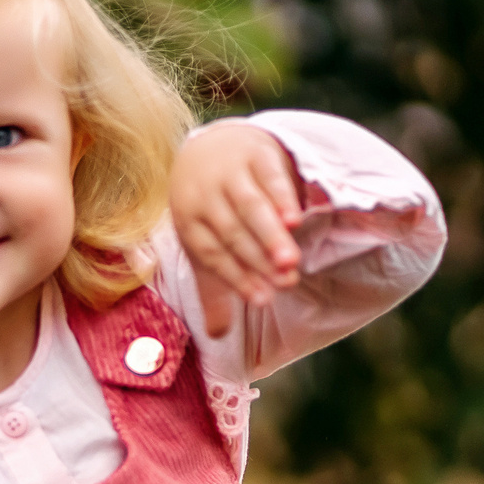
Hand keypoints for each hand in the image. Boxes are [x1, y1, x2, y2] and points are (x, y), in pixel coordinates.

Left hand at [169, 123, 304, 337]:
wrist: (209, 146)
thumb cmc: (210, 207)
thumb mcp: (206, 244)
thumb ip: (215, 289)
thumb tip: (217, 336)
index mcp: (188, 221)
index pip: (213, 255)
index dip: (238, 279)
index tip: (263, 300)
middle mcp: (203, 195)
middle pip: (232, 233)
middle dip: (258, 260)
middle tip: (286, 283)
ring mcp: (228, 172)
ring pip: (250, 207)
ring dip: (270, 236)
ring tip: (290, 262)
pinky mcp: (253, 153)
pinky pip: (269, 178)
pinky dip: (282, 198)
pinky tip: (295, 220)